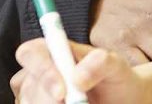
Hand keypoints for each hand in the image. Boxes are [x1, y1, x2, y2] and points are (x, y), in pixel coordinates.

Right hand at [11, 38, 143, 103]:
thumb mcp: (117, 66)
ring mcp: (35, 95)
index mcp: (53, 51)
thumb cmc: (116, 78)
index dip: (42, 71)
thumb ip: (102, 62)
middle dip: (50, 101)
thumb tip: (77, 77)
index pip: (31, 53)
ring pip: (32, 103)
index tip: (62, 93)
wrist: (121, 100)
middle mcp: (39, 73)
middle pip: (30, 87)